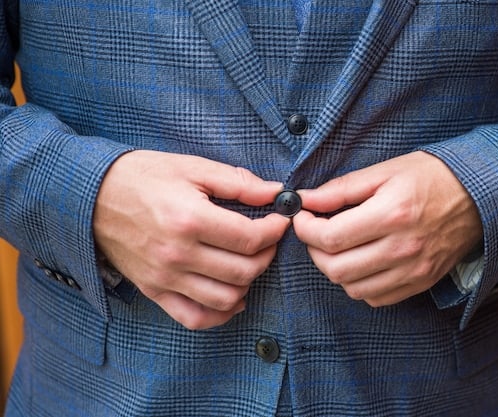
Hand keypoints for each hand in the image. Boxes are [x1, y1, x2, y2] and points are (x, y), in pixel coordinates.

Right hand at [93, 150, 290, 328]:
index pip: (250, 239)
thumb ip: (237, 183)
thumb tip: (275, 194)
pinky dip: (220, 314)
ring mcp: (165, 277)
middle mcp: (178, 254)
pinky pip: (194, 318)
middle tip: (268, 240)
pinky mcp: (154, 290)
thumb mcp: (191, 168)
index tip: (280, 221)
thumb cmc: (142, 176)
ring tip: (250, 263)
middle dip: (267, 255)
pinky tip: (232, 297)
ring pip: (225, 298)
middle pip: (243, 271)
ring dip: (248, 283)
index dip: (275, 231)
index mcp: (190, 219)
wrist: (90, 196)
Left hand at [292, 151, 482, 306]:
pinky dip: (359, 284)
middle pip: (337, 268)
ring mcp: (414, 270)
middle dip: (314, 251)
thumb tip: (305, 199)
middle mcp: (403, 248)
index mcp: (392, 214)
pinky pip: (377, 298)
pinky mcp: (421, 282)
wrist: (479, 195)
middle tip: (315, 233)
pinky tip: (360, 262)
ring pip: (353, 288)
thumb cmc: (431, 177)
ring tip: (337, 248)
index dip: (305, 229)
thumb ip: (341, 189)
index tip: (301, 217)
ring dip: (334, 270)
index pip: (330, 237)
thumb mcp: (385, 171)